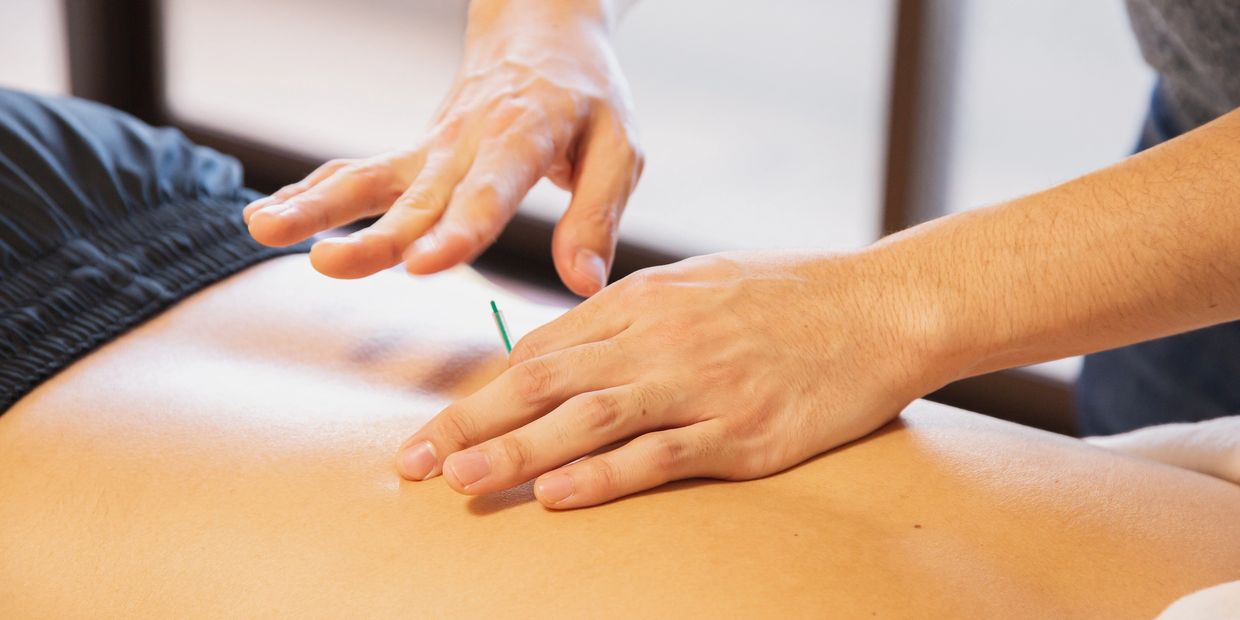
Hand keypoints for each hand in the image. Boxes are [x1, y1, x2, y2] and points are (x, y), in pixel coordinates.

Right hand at [243, 0, 642, 295]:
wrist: (543, 34)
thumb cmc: (588, 99)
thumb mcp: (619, 148)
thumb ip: (597, 216)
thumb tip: (584, 284)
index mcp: (523, 137)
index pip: (489, 191)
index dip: (458, 230)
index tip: (425, 264)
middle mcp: (466, 143)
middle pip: (416, 196)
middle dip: (374, 235)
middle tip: (329, 263)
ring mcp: (431, 149)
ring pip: (368, 179)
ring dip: (316, 207)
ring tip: (263, 229)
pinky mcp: (413, 155)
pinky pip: (356, 173)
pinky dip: (312, 193)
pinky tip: (266, 217)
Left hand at [395, 250, 953, 507]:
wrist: (879, 307)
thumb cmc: (787, 294)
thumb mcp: (698, 282)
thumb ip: (629, 313)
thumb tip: (558, 349)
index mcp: (645, 299)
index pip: (543, 349)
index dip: (483, 390)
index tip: (438, 426)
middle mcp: (661, 339)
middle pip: (547, 382)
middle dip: (473, 422)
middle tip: (415, 461)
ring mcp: (702, 385)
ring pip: (590, 419)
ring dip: (519, 452)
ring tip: (462, 482)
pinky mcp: (742, 431)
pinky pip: (661, 455)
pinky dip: (605, 475)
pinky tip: (559, 495)